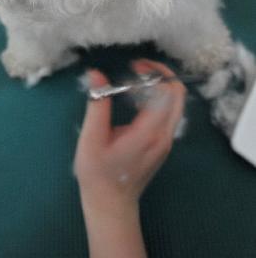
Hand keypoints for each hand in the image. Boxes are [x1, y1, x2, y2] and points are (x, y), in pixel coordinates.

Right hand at [74, 59, 185, 216]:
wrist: (111, 204)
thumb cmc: (98, 174)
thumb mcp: (92, 138)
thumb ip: (97, 105)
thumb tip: (96, 74)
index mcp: (149, 132)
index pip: (166, 92)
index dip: (153, 73)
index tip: (132, 66)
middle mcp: (164, 135)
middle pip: (179, 95)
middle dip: (162, 74)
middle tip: (139, 67)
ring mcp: (166, 141)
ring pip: (177, 103)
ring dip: (161, 85)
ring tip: (136, 79)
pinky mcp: (163, 144)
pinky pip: (169, 112)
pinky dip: (159, 97)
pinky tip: (136, 98)